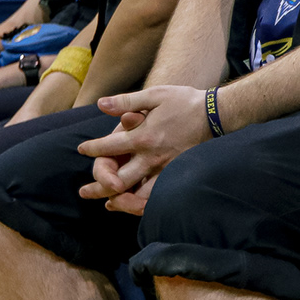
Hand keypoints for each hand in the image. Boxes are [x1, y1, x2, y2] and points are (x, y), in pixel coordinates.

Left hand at [77, 85, 209, 212]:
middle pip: (118, 179)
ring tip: (109, 204)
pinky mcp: (177, 174)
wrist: (215, 114)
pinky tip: (136, 203)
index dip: (92, 149)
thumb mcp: (154, 96)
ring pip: (138, 194)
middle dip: (98, 186)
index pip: (108, 148)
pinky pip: (159, 195)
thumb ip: (125, 102)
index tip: (83, 149)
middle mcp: (151, 157)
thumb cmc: (184, 102)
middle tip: (84, 192)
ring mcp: (166, 168)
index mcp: (142, 136)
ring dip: (120, 200)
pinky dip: (144, 202)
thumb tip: (101, 105)